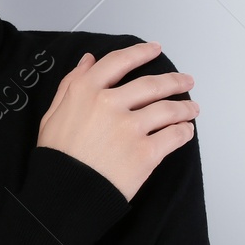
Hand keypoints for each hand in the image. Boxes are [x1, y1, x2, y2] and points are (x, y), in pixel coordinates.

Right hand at [36, 41, 196, 202]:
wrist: (63, 194)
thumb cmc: (57, 158)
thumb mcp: (52, 114)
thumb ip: (71, 84)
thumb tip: (88, 62)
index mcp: (86, 91)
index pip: (120, 62)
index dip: (141, 52)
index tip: (154, 50)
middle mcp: (110, 104)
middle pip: (152, 84)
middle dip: (174, 81)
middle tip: (185, 81)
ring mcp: (130, 128)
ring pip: (168, 109)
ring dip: (185, 107)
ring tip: (192, 109)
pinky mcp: (145, 152)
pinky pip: (174, 136)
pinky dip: (184, 132)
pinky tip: (186, 131)